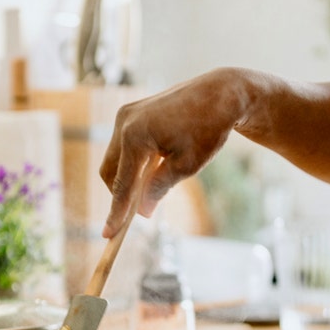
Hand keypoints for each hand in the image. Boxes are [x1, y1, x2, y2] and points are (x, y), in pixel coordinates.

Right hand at [98, 68, 248, 237]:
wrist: (220, 94)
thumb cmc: (208, 129)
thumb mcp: (186, 166)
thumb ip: (158, 188)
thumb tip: (141, 212)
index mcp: (135, 137)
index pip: (122, 184)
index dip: (116, 213)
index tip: (109, 235)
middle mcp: (124, 123)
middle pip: (109, 171)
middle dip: (119, 194)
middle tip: (134, 215)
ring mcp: (125, 115)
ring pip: (114, 158)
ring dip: (126, 177)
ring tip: (150, 188)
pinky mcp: (131, 112)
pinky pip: (123, 145)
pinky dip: (132, 161)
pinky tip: (153, 167)